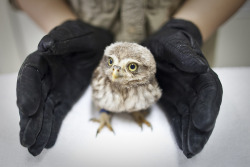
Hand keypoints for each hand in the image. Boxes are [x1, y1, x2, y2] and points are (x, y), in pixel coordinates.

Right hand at [17, 20, 112, 155]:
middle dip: (29, 119)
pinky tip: (46, 142)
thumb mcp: (79, 34)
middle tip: (27, 139)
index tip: (29, 108)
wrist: (98, 45)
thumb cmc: (87, 37)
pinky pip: (57, 114)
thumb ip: (64, 39)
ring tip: (33, 147)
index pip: (30, 74)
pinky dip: (52, 128)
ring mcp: (55, 89)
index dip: (27, 91)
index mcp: (44, 58)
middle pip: (33, 97)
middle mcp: (46, 76)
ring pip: (43, 110)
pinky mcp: (65, 98)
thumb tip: (45, 47)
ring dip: (38, 129)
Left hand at [142, 19, 222, 157]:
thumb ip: (182, 53)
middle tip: (194, 146)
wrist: (159, 46)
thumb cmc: (167, 42)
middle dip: (200, 129)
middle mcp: (195, 87)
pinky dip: (181, 131)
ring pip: (192, 118)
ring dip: (191, 135)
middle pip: (202, 110)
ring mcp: (185, 96)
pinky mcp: (174, 101)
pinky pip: (180, 118)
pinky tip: (183, 143)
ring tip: (189, 150)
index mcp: (198, 72)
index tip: (202, 123)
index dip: (208, 108)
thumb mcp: (171, 43)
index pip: (209, 91)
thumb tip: (198, 66)